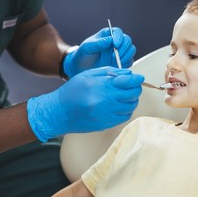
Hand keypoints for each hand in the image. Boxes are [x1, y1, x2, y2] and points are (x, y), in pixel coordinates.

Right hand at [27, 67, 143, 141]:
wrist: (58, 112)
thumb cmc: (71, 92)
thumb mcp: (87, 75)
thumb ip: (109, 72)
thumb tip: (128, 73)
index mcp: (100, 86)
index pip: (127, 82)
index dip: (136, 79)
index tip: (139, 78)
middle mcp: (104, 101)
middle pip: (132, 94)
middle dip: (135, 88)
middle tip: (132, 86)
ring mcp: (106, 114)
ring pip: (131, 106)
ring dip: (132, 100)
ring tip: (124, 96)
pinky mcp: (105, 124)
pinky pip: (124, 117)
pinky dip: (126, 110)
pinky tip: (119, 105)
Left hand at [63, 27, 135, 77]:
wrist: (81, 69)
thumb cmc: (83, 56)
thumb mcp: (87, 48)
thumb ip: (97, 43)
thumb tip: (109, 40)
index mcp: (106, 35)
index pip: (118, 32)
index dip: (119, 37)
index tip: (115, 45)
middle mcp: (115, 43)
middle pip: (127, 40)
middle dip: (124, 48)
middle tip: (116, 56)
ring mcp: (119, 53)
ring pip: (131, 50)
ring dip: (126, 56)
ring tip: (116, 62)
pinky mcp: (121, 62)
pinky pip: (130, 61)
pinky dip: (126, 64)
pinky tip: (117, 66)